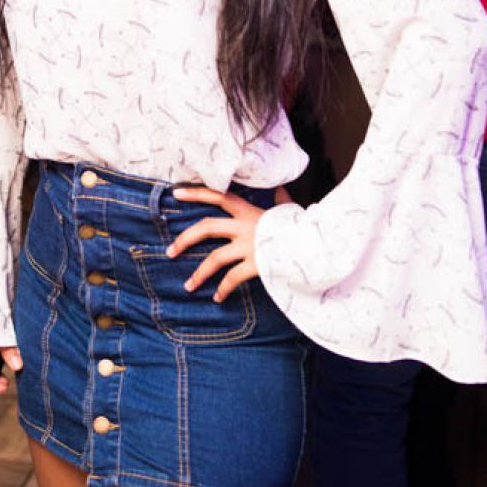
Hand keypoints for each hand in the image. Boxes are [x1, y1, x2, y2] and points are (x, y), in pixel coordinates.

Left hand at [166, 185, 292, 302]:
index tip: (175, 193)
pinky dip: (223, 289)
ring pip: (215, 258)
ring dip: (199, 274)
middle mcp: (245, 226)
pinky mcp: (256, 265)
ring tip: (188, 286)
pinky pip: (232, 278)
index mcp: (249, 211)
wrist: (317, 245)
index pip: (219, 196)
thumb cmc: (303, 228)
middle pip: (206, 227)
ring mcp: (249, 246)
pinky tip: (217, 298)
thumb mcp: (289, 210)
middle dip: (185, 239)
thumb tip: (280, 188)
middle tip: (169, 251)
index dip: (196, 193)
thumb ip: (281, 200)